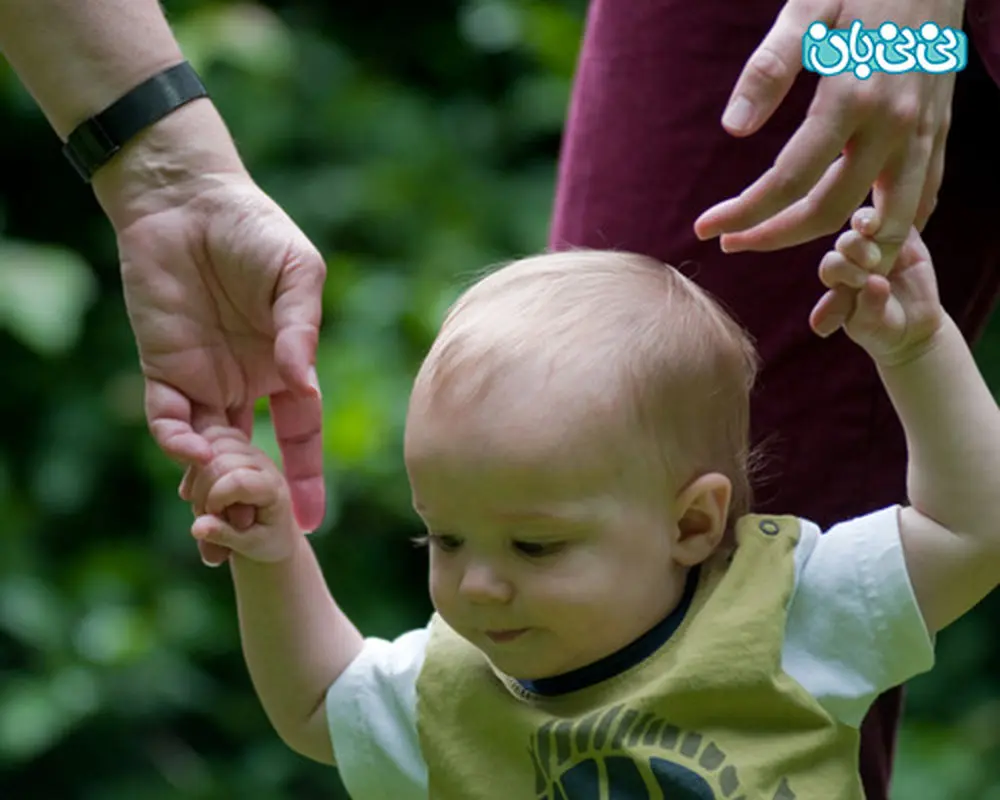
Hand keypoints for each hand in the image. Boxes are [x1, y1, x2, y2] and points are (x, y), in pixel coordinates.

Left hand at [91, 101, 326, 552]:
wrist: (187, 200)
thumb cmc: (254, 228)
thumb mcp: (297, 273)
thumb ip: (301, 326)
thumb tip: (303, 380)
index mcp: (286, 368)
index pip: (300, 434)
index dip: (305, 477)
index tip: (310, 521)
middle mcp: (247, 383)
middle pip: (251, 454)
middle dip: (252, 495)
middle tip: (255, 528)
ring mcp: (203, 379)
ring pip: (207, 447)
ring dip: (210, 479)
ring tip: (217, 510)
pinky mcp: (161, 366)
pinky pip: (167, 415)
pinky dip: (176, 438)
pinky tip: (189, 448)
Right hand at [187, 426, 299, 563]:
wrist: (273, 533)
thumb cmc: (265, 542)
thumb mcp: (248, 547)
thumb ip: (223, 536)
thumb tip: (197, 528)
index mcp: (273, 487)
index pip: (237, 480)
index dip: (215, 500)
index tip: (214, 519)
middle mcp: (263, 464)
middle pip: (219, 461)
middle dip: (202, 489)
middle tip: (206, 514)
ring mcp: (249, 451)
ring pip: (211, 444)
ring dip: (197, 474)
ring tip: (202, 501)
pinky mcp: (236, 445)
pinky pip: (208, 438)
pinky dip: (195, 462)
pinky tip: (195, 486)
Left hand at [695, 0, 961, 273]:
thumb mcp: (808, 10)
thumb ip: (770, 68)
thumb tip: (734, 129)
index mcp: (853, 98)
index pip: (788, 181)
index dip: (744, 212)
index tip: (707, 228)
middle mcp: (894, 126)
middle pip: (828, 212)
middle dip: (773, 236)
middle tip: (732, 241)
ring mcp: (923, 134)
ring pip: (882, 221)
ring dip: (832, 248)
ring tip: (786, 244)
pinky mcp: (940, 133)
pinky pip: (922, 199)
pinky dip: (890, 230)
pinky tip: (855, 237)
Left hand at [811, 207, 943, 364]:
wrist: (912, 327)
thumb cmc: (881, 328)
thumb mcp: (871, 325)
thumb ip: (869, 307)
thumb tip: (876, 283)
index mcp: (837, 277)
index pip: (832, 264)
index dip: (842, 269)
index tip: (860, 281)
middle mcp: (852, 257)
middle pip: (847, 241)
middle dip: (856, 248)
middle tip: (872, 262)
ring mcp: (877, 243)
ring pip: (867, 221)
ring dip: (869, 221)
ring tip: (874, 230)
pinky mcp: (906, 236)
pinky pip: (901, 217)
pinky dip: (899, 213)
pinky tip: (902, 212)